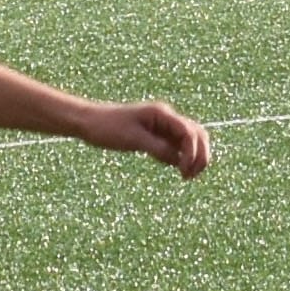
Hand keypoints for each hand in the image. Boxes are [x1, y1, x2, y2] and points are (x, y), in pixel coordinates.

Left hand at [78, 101, 211, 179]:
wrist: (89, 122)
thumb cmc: (107, 128)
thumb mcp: (134, 140)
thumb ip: (158, 148)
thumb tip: (180, 160)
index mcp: (162, 114)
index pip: (190, 132)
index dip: (193, 152)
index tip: (183, 171)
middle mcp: (166, 118)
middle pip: (197, 134)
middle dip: (200, 155)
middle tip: (191, 176)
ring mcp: (162, 127)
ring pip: (189, 141)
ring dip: (192, 157)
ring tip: (185, 176)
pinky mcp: (156, 136)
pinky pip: (176, 147)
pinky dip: (179, 158)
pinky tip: (173, 168)